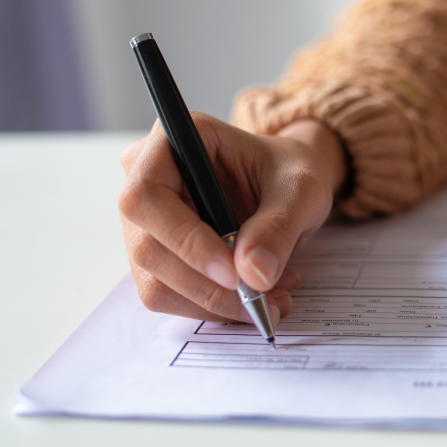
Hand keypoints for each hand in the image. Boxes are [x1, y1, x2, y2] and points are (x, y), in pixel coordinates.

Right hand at [119, 112, 345, 323]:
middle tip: (263, 296)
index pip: (146, 196)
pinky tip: (255, 295)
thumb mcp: (301, 189)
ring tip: (271, 296)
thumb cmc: (289, 173)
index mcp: (174, 139)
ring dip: (214, 303)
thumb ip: (280, 225)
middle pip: (148, 248)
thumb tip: (253, 274)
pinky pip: (170, 296)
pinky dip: (213, 307)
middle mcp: (145, 178)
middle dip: (208, 285)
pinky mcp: (157, 255)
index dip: (184, 240)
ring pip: (157, 282)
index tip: (233, 273)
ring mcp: (146, 221)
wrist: (289, 187)